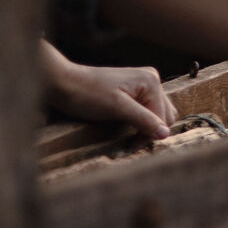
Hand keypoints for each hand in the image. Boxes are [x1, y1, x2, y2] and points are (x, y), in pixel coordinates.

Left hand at [39, 41, 177, 138]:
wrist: (63, 82)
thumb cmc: (86, 94)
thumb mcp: (117, 108)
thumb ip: (143, 120)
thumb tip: (165, 135)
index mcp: (151, 81)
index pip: (162, 117)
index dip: (149, 135)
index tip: (132, 148)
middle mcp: (151, 79)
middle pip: (164, 114)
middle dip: (151, 131)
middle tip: (132, 144)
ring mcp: (143, 83)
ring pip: (158, 113)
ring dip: (148, 127)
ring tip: (132, 138)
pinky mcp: (134, 89)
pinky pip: (147, 108)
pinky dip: (142, 120)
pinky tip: (130, 127)